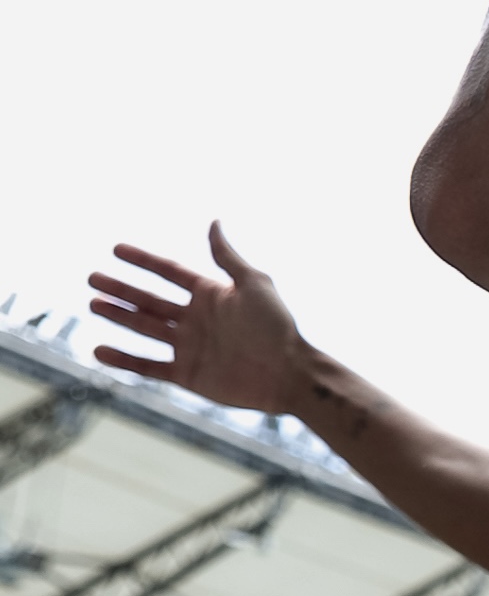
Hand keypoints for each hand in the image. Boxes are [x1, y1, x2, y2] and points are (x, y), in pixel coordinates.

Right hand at [88, 224, 308, 413]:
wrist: (288, 373)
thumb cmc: (277, 326)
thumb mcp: (253, 283)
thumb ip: (227, 256)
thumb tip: (214, 221)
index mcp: (211, 294)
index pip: (169, 272)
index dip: (143, 261)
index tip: (116, 249)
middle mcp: (197, 318)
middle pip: (150, 300)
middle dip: (122, 290)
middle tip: (93, 278)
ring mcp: (190, 346)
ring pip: (145, 328)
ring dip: (119, 317)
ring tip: (94, 305)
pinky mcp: (187, 374)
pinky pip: (148, 366)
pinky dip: (123, 359)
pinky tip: (99, 350)